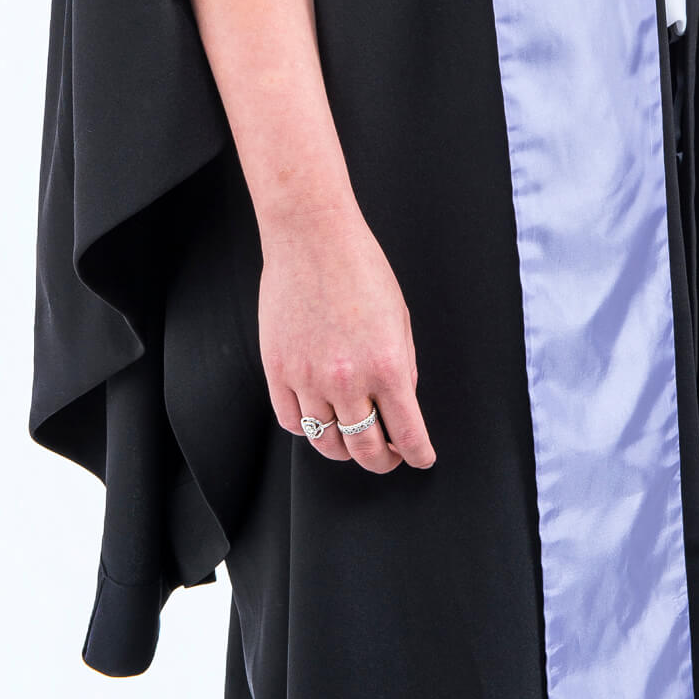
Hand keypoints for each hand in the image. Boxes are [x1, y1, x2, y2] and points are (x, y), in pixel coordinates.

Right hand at [257, 197, 436, 473]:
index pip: (407, 433)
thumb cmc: (360, 267)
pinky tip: (321, 418)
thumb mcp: (399, 316)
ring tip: (354, 439)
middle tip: (388, 456)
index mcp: (386, 365)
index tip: (421, 458)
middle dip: (382, 461)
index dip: (417, 454)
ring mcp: (307, 377)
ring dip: (344, 449)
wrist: (312, 237)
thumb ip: (404, 365)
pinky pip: (293, 421)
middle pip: (364, 448)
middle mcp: (347, 379)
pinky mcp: (277, 370)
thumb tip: (403, 403)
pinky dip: (309, 428)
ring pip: (326, 441)